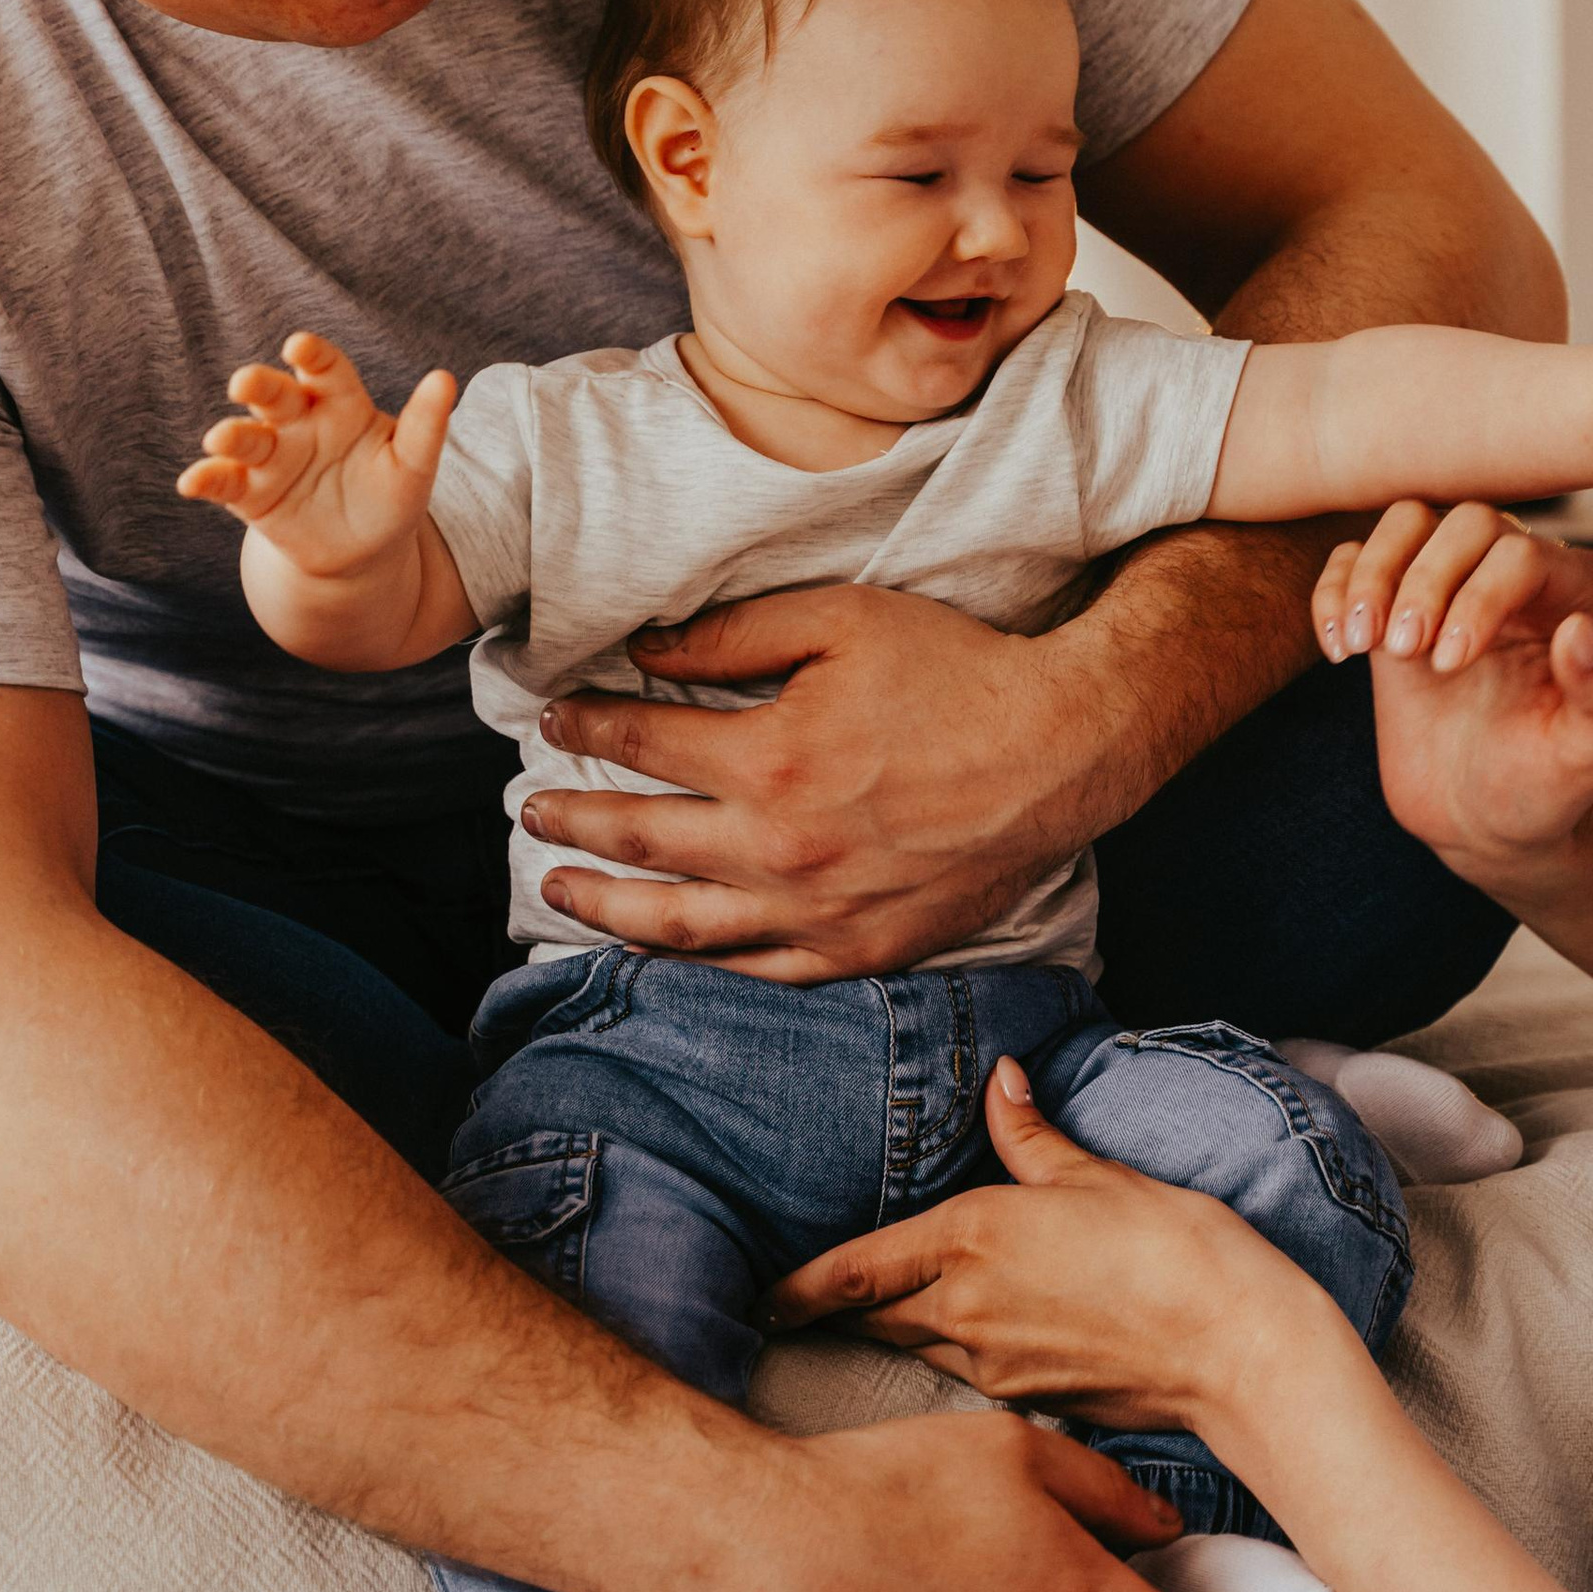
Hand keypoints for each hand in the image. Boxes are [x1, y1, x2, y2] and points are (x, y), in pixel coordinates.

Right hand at [177, 331, 454, 578]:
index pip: (325, 370)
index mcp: (339, 403)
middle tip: (246, 383)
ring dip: (230, 435)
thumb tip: (445, 379)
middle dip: (259, 386)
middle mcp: (298, 423)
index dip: (312, 356)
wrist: (363, 551)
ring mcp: (270, 457)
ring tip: (221, 439)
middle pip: (274, 396)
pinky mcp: (248, 494)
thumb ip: (426, 424)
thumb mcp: (413, 463)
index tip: (300, 347)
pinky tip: (192, 482)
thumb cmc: (391, 495)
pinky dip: (205, 479)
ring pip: (244, 437)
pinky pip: (223, 482)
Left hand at [524, 584, 1111, 979]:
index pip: (642, 742)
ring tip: (557, 886)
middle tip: (529, 806)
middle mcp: (779, 847)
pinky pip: (753, 971)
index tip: (551, 717)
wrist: (1063, 751)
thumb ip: (733, 636)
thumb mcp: (842, 620)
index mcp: (769, 758)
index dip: (585, 726)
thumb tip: (646, 651)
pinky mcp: (859, 950)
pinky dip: (693, 963)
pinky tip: (660, 949)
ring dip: (603, 903)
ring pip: (677, 923)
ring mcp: (817, 911)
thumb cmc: (956, 673)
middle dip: (569, 817)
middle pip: (638, 837)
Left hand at [765, 1056, 1332, 1441]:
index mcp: (970, 1240)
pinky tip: (971, 1338)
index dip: (798, 1288)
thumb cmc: (1177, 1252)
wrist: (1238, 1351)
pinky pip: (966, 1372)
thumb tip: (1000, 1080)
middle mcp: (966, 1308)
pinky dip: (952, 1353)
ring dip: (895, 1331)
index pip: (853, 1269)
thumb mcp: (1098, 1175)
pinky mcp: (1030, 1397)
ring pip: (916, 1345)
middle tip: (800, 1312)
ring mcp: (994, 1363)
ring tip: (879, 1319)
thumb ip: (1031, 1136)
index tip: (760, 1300)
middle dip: (838, 1312)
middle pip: (873, 1316)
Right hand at [1313, 504, 1592, 876]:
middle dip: (1426, 580)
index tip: (1449, 664)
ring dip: (1373, 574)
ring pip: (1406, 522)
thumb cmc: (1549, 783)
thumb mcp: (1592, 753)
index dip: (1479, 597)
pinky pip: (1354, 558)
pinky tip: (1339, 650)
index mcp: (1578, 593)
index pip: (1522, 555)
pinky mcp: (1394, 601)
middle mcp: (1517, 570)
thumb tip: (1582, 634)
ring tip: (1361, 644)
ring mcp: (1451, 581)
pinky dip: (1334, 591)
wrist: (1485, 819)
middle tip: (1405, 649)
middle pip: (1465, 523)